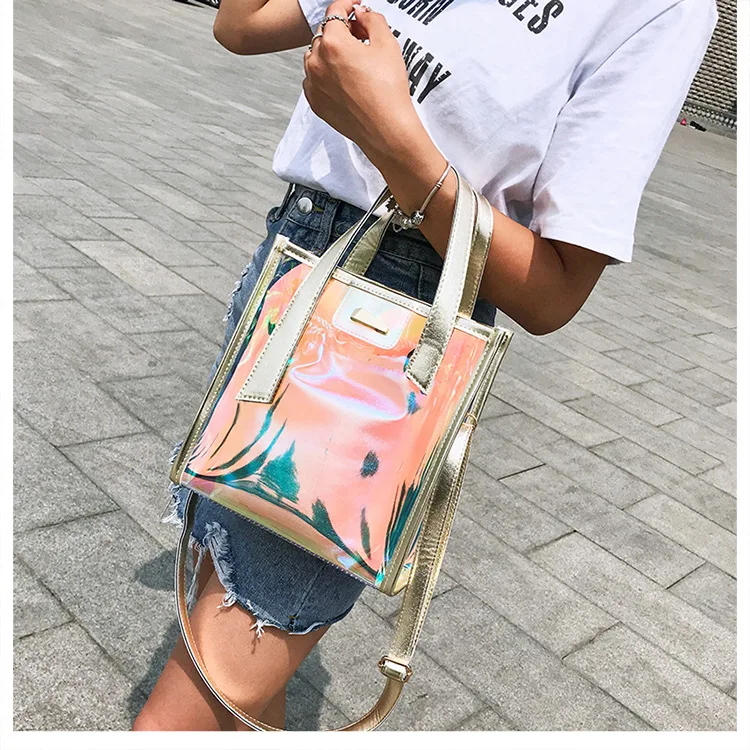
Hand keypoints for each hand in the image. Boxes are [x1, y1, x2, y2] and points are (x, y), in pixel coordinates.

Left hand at [303, 2, 417, 155]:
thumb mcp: (388, 44)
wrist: (386, 130)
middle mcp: (316, 62)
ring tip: (353, 62)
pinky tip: (345, 81)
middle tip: (362, 38)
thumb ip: (372, 19)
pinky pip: (314, 80)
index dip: (348, 6)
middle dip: (342, 31)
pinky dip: (325, 75)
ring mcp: (313, 84)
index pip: (335, 11)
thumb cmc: (388, 90)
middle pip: (325, 34)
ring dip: (331, 53)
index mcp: (333, 43)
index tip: (356, 8)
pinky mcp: (315, 102)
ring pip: (316, 57)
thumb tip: (361, 13)